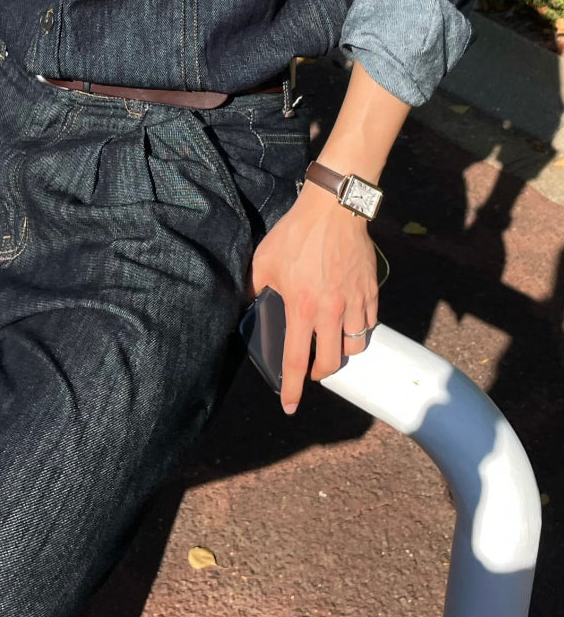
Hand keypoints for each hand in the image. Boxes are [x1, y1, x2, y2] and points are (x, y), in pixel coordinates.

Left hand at [245, 180, 378, 413]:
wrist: (333, 209)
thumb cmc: (296, 234)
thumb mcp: (264, 261)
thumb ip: (255, 287)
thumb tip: (246, 304)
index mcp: (302, 308)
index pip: (297, 360)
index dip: (292, 388)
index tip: (289, 406)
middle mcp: (331, 312)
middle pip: (333, 362)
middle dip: (321, 372)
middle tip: (312, 369)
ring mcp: (354, 302)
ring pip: (355, 346)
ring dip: (342, 353)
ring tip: (331, 346)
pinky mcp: (370, 290)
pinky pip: (370, 323)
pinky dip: (360, 330)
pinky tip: (349, 324)